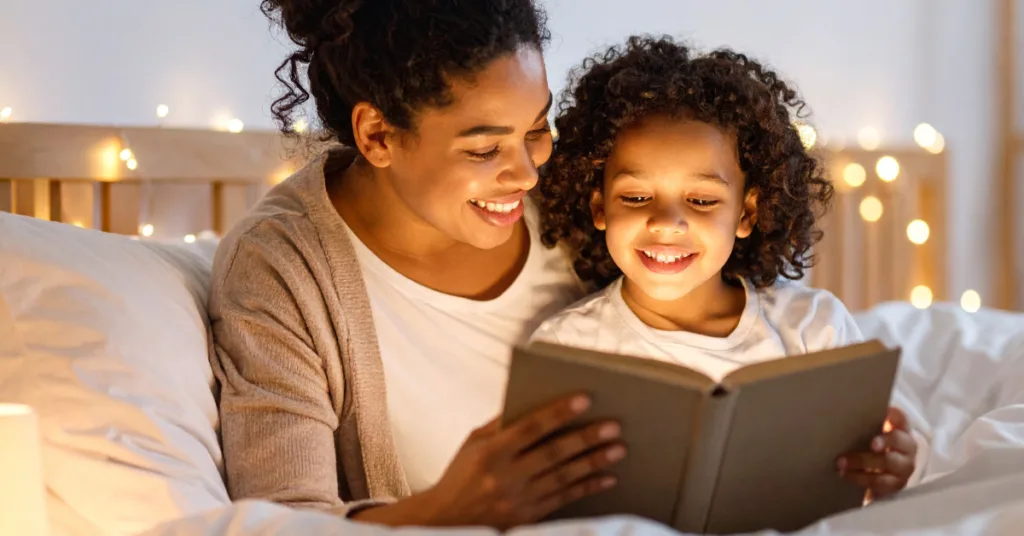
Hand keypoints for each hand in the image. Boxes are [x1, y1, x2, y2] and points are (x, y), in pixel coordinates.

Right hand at [353, 394, 624, 529]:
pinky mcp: (528, 518)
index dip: (558, 413)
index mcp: (490, 453)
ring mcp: (518, 500)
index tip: (584, 399)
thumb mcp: (472, 444)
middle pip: (553, 454)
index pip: (530, 427)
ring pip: (563, 478)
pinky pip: (564, 500)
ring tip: (618, 449)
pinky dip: (587, 488)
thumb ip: (500, 424)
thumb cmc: (461, 475)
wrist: (446, 522)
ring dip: (593, 463)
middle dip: (585, 438)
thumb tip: (531, 400)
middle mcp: (505, 477)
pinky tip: (607, 478)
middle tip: (613, 426)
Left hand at [837, 406, 916, 501]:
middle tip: (871, 444)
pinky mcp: (895, 485)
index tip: (884, 411)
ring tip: (841, 462)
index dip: (894, 415)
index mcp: (901, 431)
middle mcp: (906, 448)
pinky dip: (859, 478)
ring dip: (862, 461)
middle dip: (884, 441)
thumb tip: (838, 414)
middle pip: (898, 440)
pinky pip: (878, 481)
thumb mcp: (871, 436)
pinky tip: (845, 474)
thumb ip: (865, 426)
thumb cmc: (872, 451)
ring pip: (887, 462)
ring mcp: (903, 467)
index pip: (901, 418)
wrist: (880, 481)